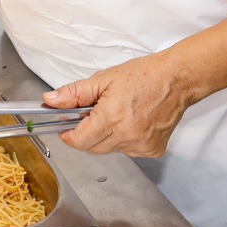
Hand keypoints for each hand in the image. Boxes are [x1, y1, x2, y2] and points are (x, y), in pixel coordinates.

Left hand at [40, 52, 198, 157]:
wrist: (176, 80)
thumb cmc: (143, 76)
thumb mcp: (103, 79)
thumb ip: (74, 93)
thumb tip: (50, 101)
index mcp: (112, 117)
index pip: (79, 141)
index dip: (69, 134)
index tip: (67, 126)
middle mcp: (127, 135)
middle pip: (92, 148)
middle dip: (86, 133)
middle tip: (94, 114)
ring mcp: (141, 146)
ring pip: (109, 149)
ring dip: (106, 136)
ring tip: (118, 114)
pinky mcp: (152, 150)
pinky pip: (127, 151)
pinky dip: (124, 140)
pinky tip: (132, 122)